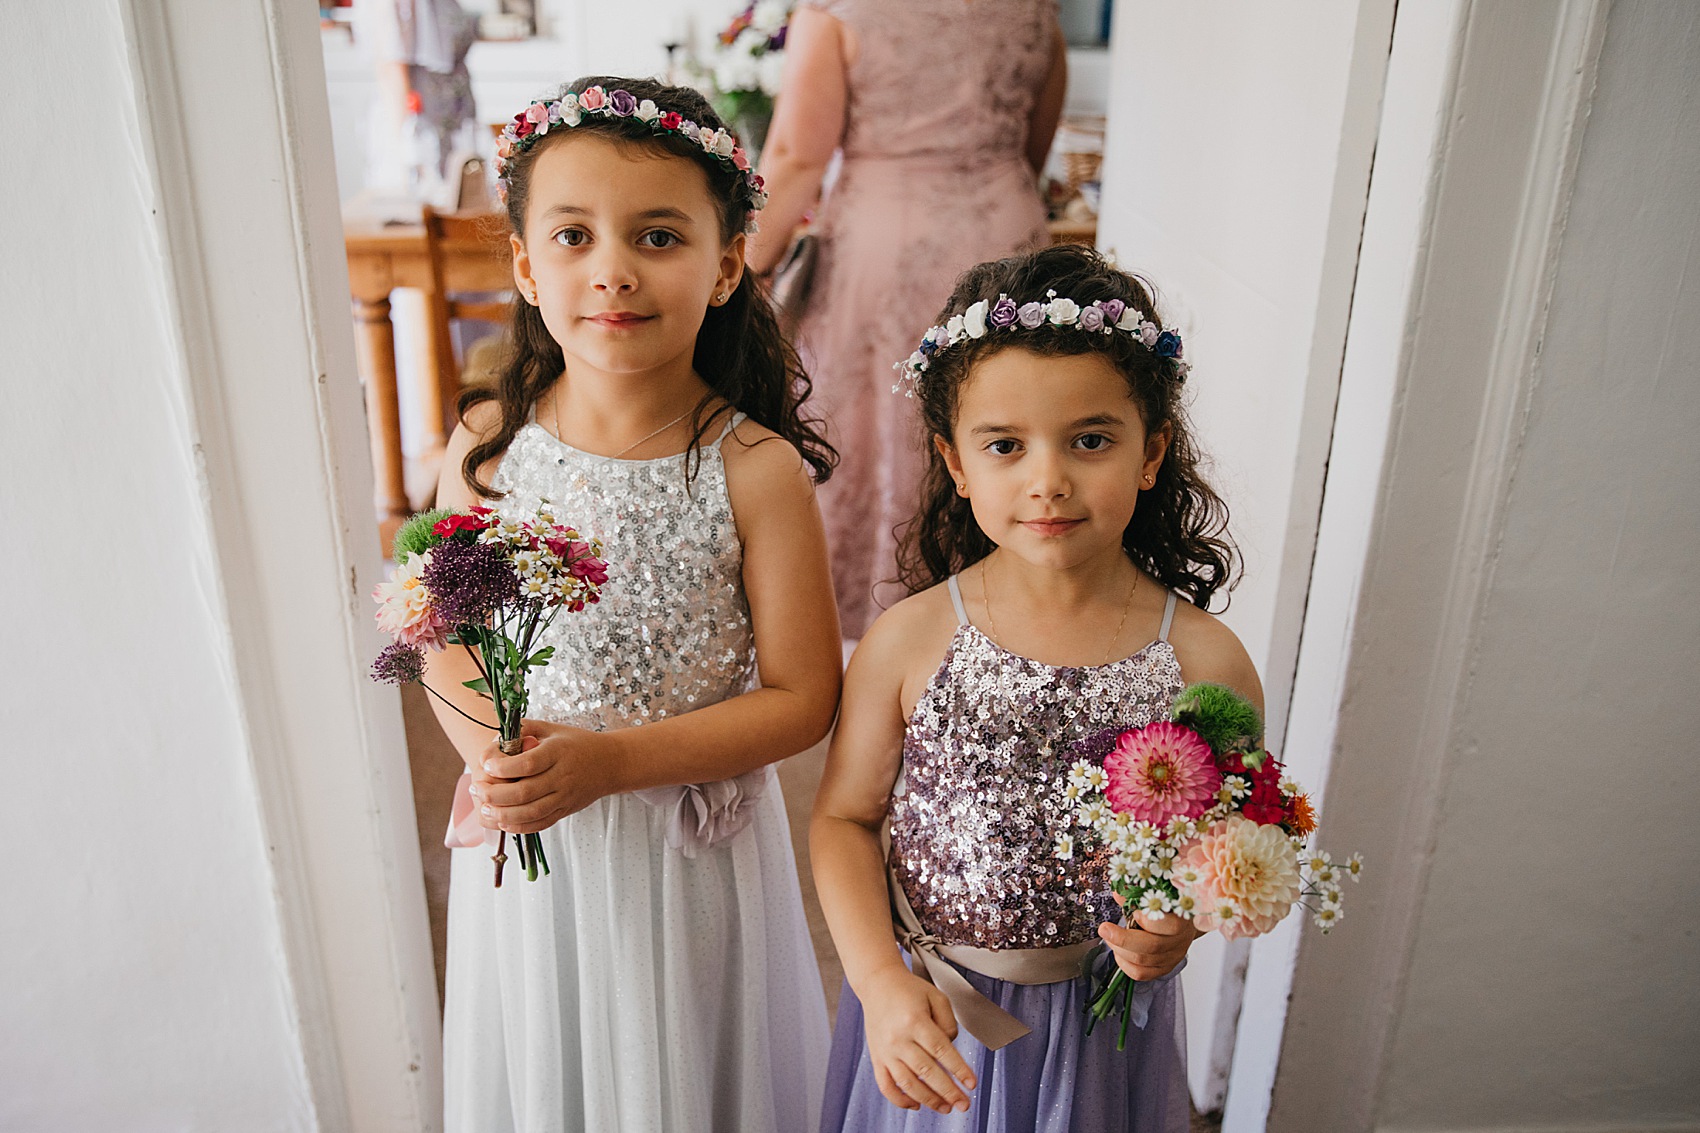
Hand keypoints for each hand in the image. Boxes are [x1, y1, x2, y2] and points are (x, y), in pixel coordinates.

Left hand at [467, 720, 614, 833]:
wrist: (610, 763)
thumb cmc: (575, 743)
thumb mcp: (551, 729)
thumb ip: (523, 730)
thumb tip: (494, 741)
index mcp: (558, 752)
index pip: (528, 763)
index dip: (503, 767)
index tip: (486, 765)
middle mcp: (562, 776)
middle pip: (525, 792)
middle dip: (494, 794)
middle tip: (477, 790)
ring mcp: (564, 797)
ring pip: (531, 813)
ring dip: (503, 814)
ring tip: (484, 809)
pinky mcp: (565, 811)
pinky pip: (540, 824)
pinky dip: (519, 827)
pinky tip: (502, 822)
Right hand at [854, 964, 977, 1114]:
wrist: (878, 984)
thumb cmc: (907, 989)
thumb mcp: (936, 997)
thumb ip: (949, 1022)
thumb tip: (951, 1046)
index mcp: (915, 1021)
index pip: (941, 1051)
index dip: (959, 1070)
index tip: (971, 1083)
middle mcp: (898, 1038)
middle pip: (927, 1072)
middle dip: (948, 1091)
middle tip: (963, 1104)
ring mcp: (886, 1051)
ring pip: (907, 1083)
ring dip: (928, 1099)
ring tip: (945, 1107)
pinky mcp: (877, 1058)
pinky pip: (886, 1086)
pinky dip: (900, 1100)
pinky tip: (915, 1104)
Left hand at [1098, 906, 1201, 981]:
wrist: (1184, 924)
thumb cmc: (1169, 908)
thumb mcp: (1158, 898)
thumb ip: (1138, 896)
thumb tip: (1119, 893)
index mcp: (1182, 920)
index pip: (1170, 925)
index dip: (1148, 920)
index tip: (1133, 913)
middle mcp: (1179, 941)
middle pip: (1152, 946)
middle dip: (1123, 939)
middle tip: (1105, 929)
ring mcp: (1172, 957)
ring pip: (1143, 961)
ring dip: (1120, 950)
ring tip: (1109, 937)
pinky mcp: (1163, 969)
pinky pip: (1141, 973)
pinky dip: (1125, 964)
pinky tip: (1118, 953)